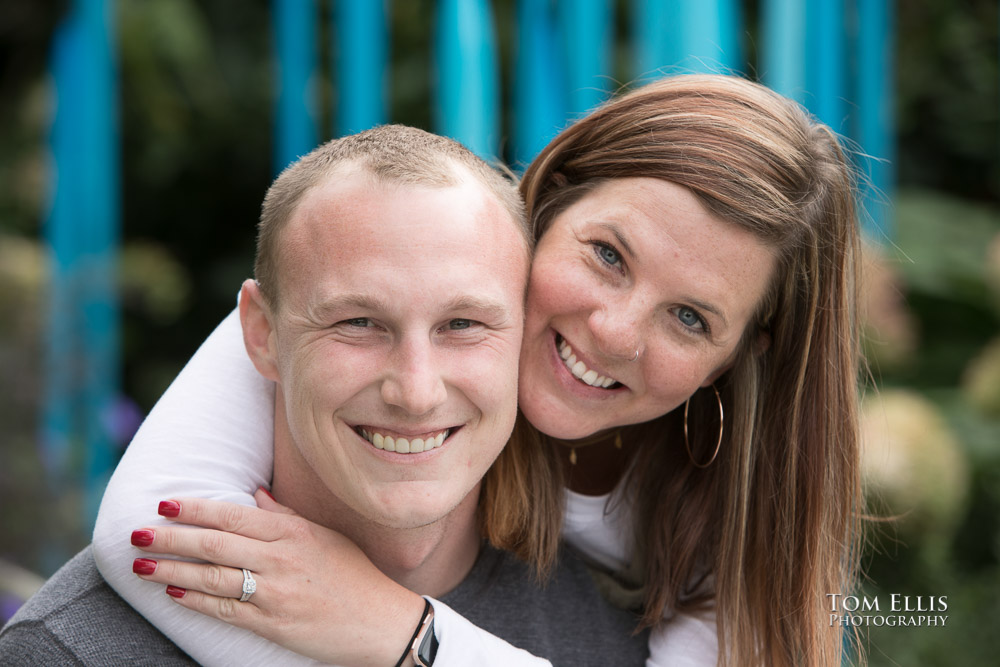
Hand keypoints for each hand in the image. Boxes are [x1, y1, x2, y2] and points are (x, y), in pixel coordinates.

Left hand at [129, 489, 425, 666]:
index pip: (234, 516)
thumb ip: (286, 516)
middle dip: (171, 538)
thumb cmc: (354, 574)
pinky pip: (225, 610)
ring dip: (173, 571)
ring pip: (212, 579)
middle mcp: (281, 560)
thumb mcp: (324, 536)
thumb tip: (254, 494)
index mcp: (293, 533)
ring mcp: (275, 593)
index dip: (196, 509)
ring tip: (142, 566)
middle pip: (214, 545)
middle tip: (137, 533)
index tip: (165, 503)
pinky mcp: (272, 624)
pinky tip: (174, 594)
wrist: (380, 621)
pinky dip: (196, 601)